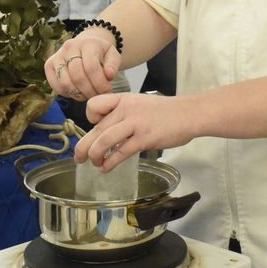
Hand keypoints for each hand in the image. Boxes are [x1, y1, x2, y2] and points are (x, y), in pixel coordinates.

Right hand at [44, 30, 120, 102]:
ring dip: (78, 95)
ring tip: (88, 95)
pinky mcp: (48, 65)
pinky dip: (67, 94)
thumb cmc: (100, 53)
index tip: (107, 91)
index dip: (100, 83)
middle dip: (90, 91)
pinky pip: (56, 86)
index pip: (91, 67)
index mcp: (87, 43)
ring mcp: (57, 56)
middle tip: (97, 96)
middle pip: (78, 76)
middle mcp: (69, 47)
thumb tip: (109, 75)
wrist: (85, 45)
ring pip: (65, 83)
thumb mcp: (112, 55)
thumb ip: (113, 65)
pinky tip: (77, 92)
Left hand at [76, 92, 194, 169]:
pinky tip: (106, 168)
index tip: (95, 127)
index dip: (90, 118)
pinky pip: (120, 153)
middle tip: (78, 157)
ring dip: (95, 155)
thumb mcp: (140, 104)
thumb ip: (123, 114)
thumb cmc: (165, 112)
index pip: (94, 105)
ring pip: (104, 141)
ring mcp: (135, 124)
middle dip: (83, 146)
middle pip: (96, 128)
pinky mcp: (144, 138)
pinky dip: (110, 163)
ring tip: (94, 163)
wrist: (189, 113)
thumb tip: (106, 134)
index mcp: (123, 99)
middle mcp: (126, 110)